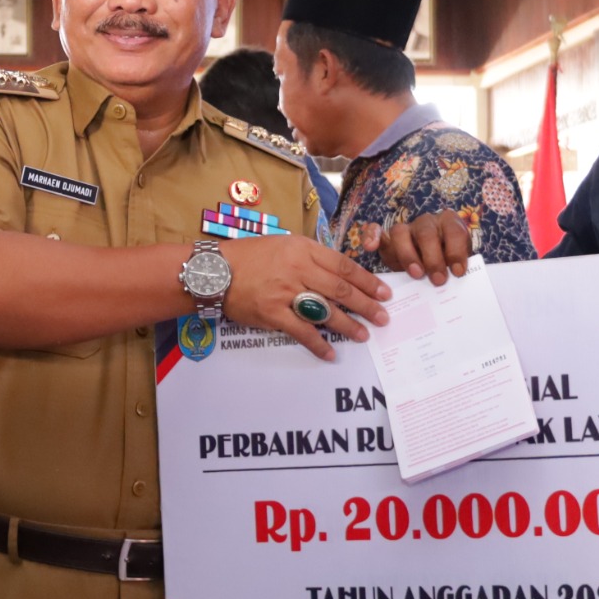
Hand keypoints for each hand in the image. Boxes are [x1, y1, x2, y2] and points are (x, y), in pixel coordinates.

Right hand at [221, 235, 391, 359]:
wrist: (214, 271)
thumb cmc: (248, 256)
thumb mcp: (283, 245)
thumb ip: (310, 257)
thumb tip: (337, 274)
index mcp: (302, 249)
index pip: (344, 266)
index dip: (367, 281)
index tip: (384, 292)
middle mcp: (297, 269)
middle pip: (340, 290)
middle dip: (366, 305)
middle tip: (383, 316)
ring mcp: (285, 292)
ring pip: (326, 311)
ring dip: (348, 325)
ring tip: (363, 335)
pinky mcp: (272, 313)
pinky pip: (302, 332)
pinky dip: (318, 344)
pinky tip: (330, 353)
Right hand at [379, 211, 475, 283]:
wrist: (433, 265)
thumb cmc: (447, 266)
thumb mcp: (456, 266)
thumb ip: (456, 270)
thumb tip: (461, 288)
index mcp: (449, 224)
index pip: (454, 232)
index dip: (457, 251)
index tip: (458, 272)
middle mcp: (427, 223)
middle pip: (427, 234)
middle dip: (433, 258)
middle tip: (438, 280)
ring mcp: (407, 228)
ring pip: (401, 233)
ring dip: (408, 255)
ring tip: (416, 274)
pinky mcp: (388, 238)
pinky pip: (376, 231)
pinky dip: (371, 236)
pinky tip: (370, 247)